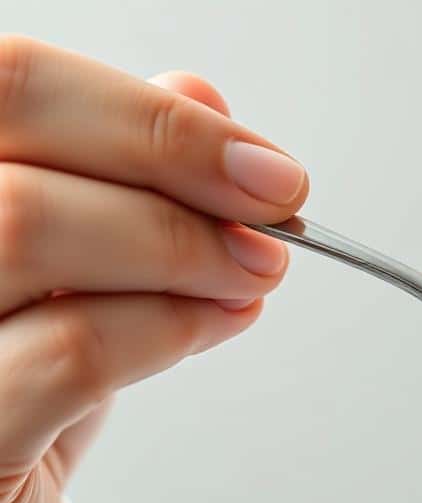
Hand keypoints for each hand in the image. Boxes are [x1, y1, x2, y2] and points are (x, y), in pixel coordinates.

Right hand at [0, 37, 308, 502]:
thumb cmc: (26, 382)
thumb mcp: (78, 265)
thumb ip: (118, 173)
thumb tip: (198, 96)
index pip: (15, 82)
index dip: (151, 119)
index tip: (266, 169)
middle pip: (22, 150)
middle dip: (177, 177)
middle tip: (276, 222)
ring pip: (28, 231)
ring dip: (178, 249)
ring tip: (255, 273)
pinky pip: (64, 352)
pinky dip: (166, 327)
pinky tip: (220, 324)